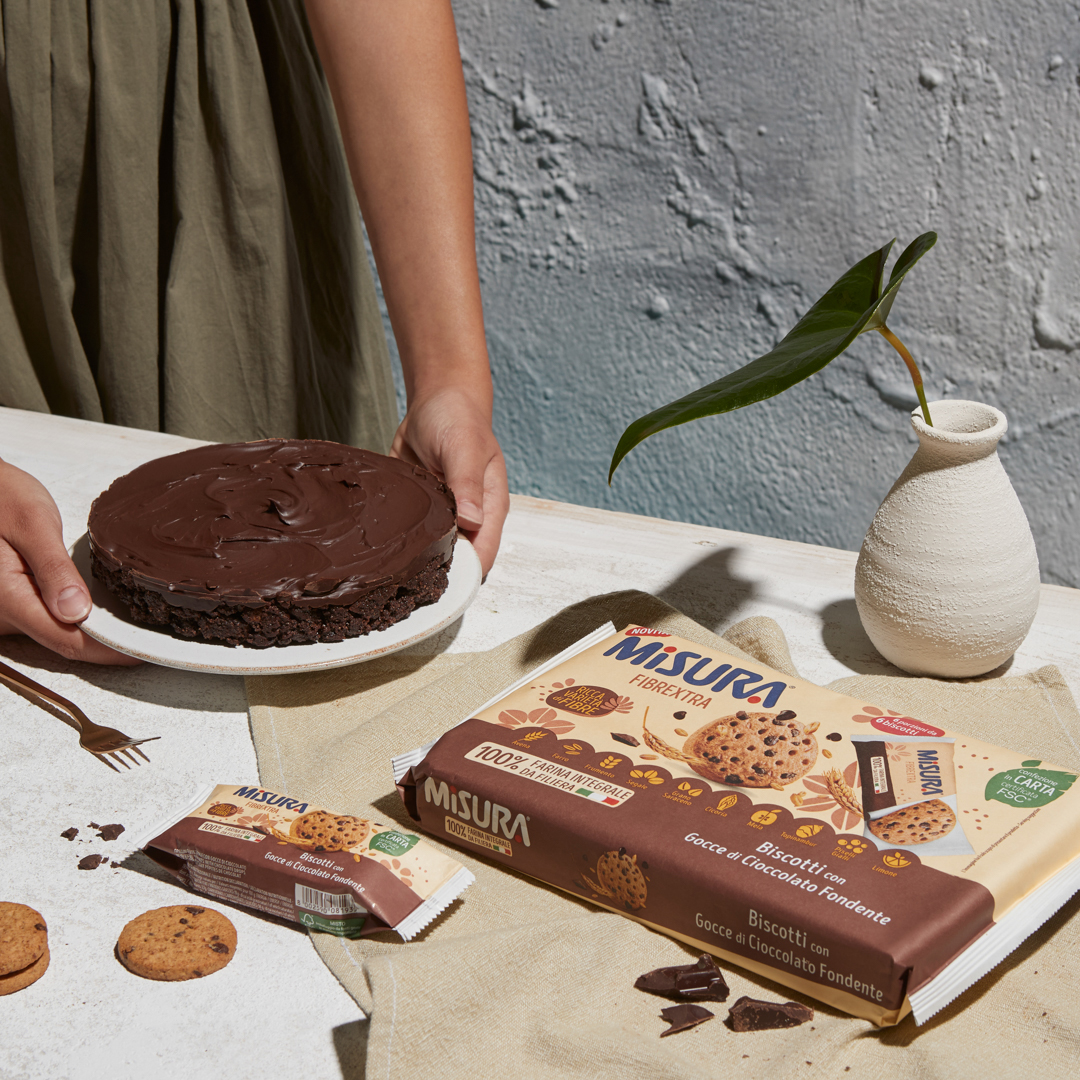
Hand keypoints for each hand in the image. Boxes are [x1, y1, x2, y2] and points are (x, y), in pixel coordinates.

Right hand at [0, 459, 140, 664]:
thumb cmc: (1, 497)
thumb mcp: (32, 523)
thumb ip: (53, 568)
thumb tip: (76, 610)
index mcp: (7, 598)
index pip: (67, 640)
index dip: (108, 650)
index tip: (143, 650)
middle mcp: (4, 615)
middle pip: (64, 642)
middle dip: (108, 644)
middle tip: (152, 635)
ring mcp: (8, 613)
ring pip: (58, 634)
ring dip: (96, 633)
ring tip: (136, 624)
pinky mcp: (14, 605)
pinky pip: (50, 621)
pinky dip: (80, 619)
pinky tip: (106, 612)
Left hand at [389, 387, 507, 575]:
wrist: (437, 400)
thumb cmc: (460, 420)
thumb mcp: (465, 448)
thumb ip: (467, 485)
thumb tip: (471, 521)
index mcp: (488, 510)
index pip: (481, 557)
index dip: (462, 575)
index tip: (435, 585)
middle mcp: (466, 520)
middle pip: (452, 562)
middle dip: (430, 573)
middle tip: (398, 579)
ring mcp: (440, 518)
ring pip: (426, 552)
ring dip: (407, 559)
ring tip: (380, 565)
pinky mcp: (417, 511)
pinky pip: (404, 532)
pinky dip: (390, 539)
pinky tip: (372, 544)